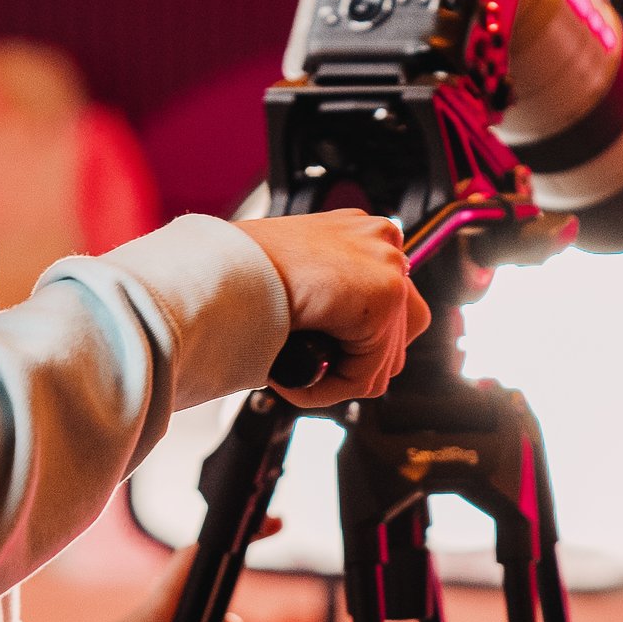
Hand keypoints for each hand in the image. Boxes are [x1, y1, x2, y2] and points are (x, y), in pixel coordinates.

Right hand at [248, 207, 427, 403]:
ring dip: (339, 378)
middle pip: (401, 328)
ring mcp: (388, 265)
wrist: (222, 269)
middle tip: (312, 369)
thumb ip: (324, 298)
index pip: (389, 300)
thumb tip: (334, 338)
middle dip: (358, 360)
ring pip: (383, 358)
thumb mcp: (290, 276)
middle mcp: (381, 240)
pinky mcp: (385, 297)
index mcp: (360, 232)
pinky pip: (366, 375)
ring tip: (296, 375)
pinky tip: (292, 381)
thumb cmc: (236, 270)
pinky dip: (328, 389)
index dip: (355, 341)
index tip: (319, 357)